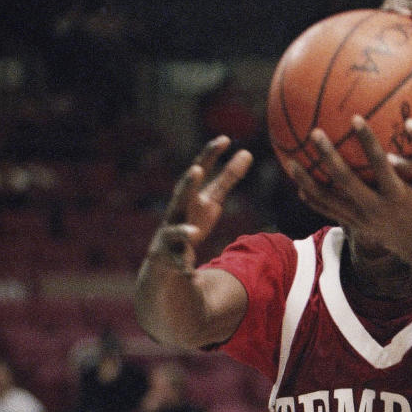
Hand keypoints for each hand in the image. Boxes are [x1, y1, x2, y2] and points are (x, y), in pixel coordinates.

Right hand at [145, 136, 251, 270]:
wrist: (164, 260)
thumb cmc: (189, 223)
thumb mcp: (211, 201)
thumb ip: (226, 179)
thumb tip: (247, 152)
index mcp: (189, 197)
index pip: (199, 172)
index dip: (209, 155)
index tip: (224, 138)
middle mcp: (175, 213)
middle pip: (180, 197)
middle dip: (187, 185)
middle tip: (195, 171)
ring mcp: (168, 236)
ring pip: (172, 232)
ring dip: (183, 231)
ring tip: (194, 233)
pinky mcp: (166, 259)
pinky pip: (176, 264)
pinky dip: (184, 268)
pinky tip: (190, 273)